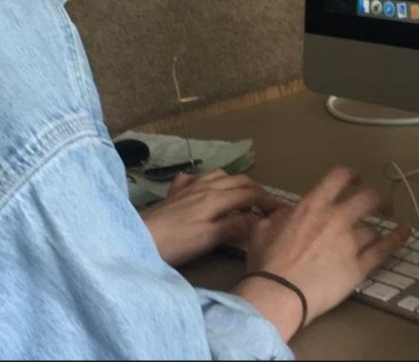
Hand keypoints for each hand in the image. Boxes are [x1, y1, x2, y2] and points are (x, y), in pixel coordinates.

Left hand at [141, 170, 284, 267]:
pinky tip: (206, 191)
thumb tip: (257, 219)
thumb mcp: (208, 239)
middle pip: (238, 180)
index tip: (279, 212)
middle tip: (265, 207)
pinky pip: (196, 178)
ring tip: (241, 198)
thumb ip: (234, 227)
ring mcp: (188, 186)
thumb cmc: (175, 242)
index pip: (249, 193)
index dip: (267, 201)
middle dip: (255, 191)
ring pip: (219, 175)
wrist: (139, 238)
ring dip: (235, 184)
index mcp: (216, 197)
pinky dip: (209, 181)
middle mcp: (205, 185)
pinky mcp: (175, 192)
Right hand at [233, 166, 409, 341]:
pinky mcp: (359, 266)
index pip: (339, 177)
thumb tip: (285, 214)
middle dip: (377, 198)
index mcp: (313, 206)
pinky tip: (404, 234)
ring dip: (377, 228)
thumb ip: (279, 216)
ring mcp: (350, 242)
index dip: (351, 175)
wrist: (278, 293)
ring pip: (373, 227)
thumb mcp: (263, 229)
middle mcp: (336, 218)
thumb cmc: (268, 263)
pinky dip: (396, 240)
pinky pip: (384, 249)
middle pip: (368, 198)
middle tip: (379, 204)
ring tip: (381, 230)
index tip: (356, 179)